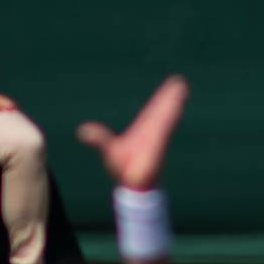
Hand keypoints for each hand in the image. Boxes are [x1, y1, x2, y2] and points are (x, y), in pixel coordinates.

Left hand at [75, 75, 186, 191]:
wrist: (132, 182)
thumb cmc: (122, 168)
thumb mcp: (109, 148)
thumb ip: (99, 137)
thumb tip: (82, 131)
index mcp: (142, 128)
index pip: (153, 109)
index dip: (161, 98)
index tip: (169, 87)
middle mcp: (151, 129)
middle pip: (162, 107)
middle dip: (170, 95)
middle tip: (179, 81)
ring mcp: (156, 134)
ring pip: (166, 113)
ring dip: (173, 101)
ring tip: (181, 87)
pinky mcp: (158, 140)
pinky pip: (166, 124)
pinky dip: (172, 114)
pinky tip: (178, 105)